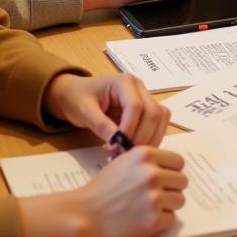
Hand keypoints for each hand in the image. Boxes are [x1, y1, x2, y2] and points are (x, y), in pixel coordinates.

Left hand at [43, 72, 169, 145]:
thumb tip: (117, 143)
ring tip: (130, 153)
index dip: (130, 128)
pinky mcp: (146, 110)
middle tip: (125, 154)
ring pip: (160, 118)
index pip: (136, 105)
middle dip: (142, 137)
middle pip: (154, 112)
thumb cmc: (78, 98)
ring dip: (150, 139)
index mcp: (124, 82)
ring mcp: (145, 97)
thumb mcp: (84, 111)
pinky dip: (151, 138)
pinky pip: (158, 124)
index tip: (117, 147)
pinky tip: (135, 149)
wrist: (75, 94)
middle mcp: (139, 87)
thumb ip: (101, 125)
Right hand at [73, 146, 188, 236]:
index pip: (179, 162)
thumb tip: (172, 166)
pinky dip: (162, 220)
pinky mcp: (153, 221)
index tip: (164, 177)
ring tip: (150, 206)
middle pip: (182, 181)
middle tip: (157, 194)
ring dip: (168, 204)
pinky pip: (172, 218)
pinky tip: (145, 217)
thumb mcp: (125, 160)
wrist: (87, 213)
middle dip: (172, 188)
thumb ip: (149, 160)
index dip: (172, 170)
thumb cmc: (105, 186)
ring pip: (180, 200)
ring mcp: (154, 198)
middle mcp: (152, 174)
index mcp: (146, 155)